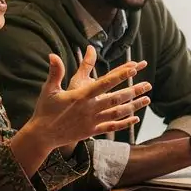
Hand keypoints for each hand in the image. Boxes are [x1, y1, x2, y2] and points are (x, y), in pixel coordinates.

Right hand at [30, 53, 151, 154]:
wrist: (42, 136)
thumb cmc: (45, 110)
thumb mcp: (49, 90)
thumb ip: (55, 72)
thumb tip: (53, 54)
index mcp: (80, 96)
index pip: (104, 83)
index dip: (119, 75)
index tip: (133, 68)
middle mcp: (89, 109)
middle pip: (116, 98)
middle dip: (133, 91)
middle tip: (148, 84)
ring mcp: (92, 121)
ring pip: (117, 113)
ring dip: (134, 106)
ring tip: (147, 99)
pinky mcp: (92, 131)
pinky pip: (112, 127)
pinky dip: (125, 123)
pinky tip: (136, 118)